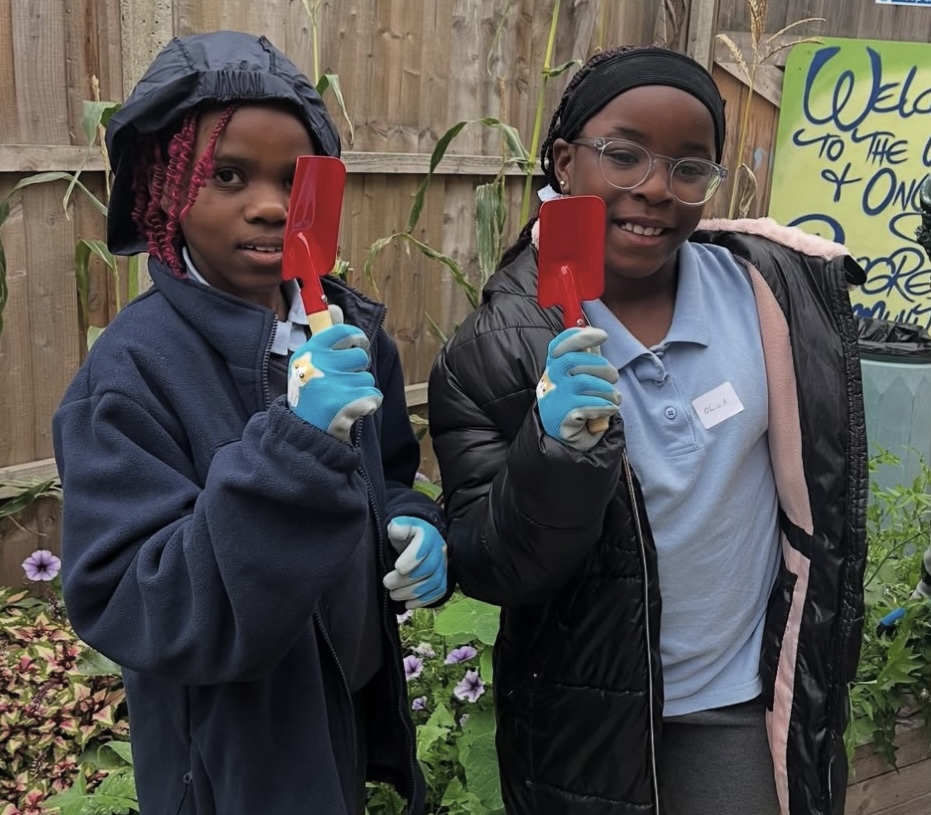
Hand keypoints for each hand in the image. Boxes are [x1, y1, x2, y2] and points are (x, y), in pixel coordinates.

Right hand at [287, 323, 382, 440]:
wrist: (305, 432)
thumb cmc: (311, 393)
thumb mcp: (310, 362)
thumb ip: (325, 335)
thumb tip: (335, 306)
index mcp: (309, 352)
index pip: (342, 331)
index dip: (357, 337)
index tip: (359, 345)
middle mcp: (318, 365)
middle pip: (360, 356)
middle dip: (357, 369)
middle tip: (343, 381)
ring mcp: (331, 385)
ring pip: (367, 377)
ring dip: (360, 389)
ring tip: (342, 398)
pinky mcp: (346, 404)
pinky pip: (374, 395)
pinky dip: (368, 404)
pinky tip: (352, 410)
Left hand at [383, 517, 446, 608]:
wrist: (416, 540)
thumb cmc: (404, 535)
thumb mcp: (398, 526)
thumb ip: (396, 526)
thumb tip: (396, 528)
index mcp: (428, 534)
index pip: (424, 546)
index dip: (412, 559)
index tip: (397, 567)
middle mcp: (440, 550)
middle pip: (429, 568)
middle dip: (406, 580)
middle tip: (388, 583)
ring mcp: (443, 565)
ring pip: (434, 582)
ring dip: (412, 592)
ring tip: (394, 594)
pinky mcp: (443, 579)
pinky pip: (438, 592)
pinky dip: (424, 600)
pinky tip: (408, 604)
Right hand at [536, 327, 619, 450]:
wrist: (565, 437)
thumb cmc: (576, 403)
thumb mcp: (579, 379)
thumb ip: (587, 359)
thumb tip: (597, 335)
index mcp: (555, 366)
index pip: (560, 344)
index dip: (580, 336)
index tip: (602, 335)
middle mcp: (551, 379)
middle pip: (575, 360)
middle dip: (602, 366)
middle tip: (614, 377)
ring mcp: (555, 396)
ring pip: (585, 382)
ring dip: (608, 390)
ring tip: (615, 398)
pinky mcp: (562, 414)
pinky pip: (589, 404)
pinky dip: (605, 406)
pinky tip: (611, 409)